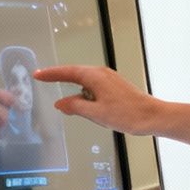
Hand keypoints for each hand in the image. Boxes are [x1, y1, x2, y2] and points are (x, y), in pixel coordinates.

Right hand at [34, 65, 162, 134]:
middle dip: (60, 78)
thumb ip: (75, 106)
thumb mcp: (96, 113)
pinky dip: (85, 93)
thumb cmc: (126, 114)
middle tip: (43, 79)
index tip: (37, 74)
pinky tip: (85, 105)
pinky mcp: (114, 86)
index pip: (67, 72)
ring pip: (85, 81)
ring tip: (66, 103)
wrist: (151, 116)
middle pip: (75, 73)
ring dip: (74, 89)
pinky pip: (94, 86)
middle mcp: (102, 73)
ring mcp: (109, 78)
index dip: (51, 74)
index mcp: (95, 77)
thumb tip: (61, 103)